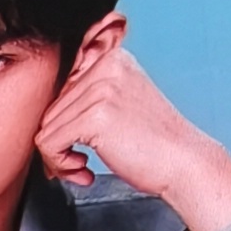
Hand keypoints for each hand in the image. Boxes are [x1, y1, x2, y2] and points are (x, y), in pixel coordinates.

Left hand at [34, 25, 230, 230]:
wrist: (186, 164)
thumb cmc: (155, 144)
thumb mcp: (122, 105)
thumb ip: (90, 98)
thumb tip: (44, 116)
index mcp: (113, 59)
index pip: (62, 92)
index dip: (64, 125)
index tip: (77, 147)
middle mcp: (107, 66)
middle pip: (50, 109)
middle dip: (60, 144)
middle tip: (79, 165)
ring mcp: (101, 89)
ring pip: (46, 128)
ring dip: (59, 158)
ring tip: (83, 169)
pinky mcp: (95, 116)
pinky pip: (49, 143)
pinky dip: (60, 165)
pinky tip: (84, 171)